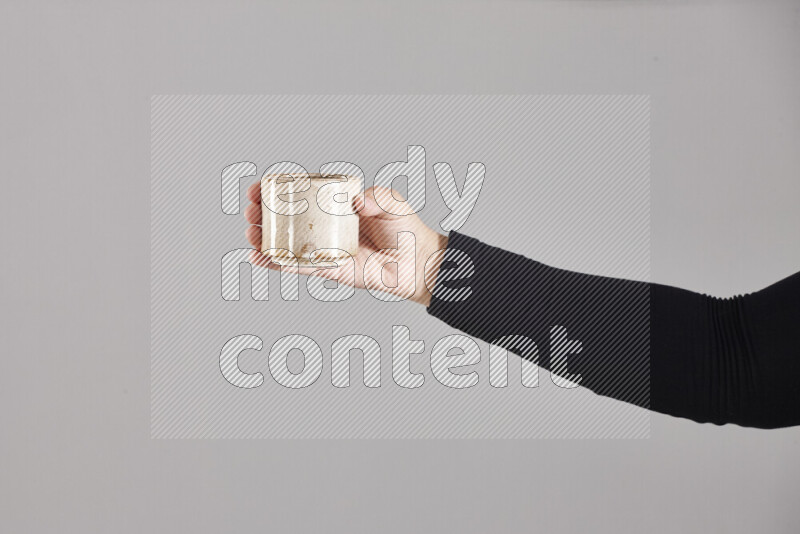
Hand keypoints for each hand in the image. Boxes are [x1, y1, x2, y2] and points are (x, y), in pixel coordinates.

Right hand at [244, 182, 448, 305]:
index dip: (276, 190)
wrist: (417, 261)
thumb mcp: (392, 202)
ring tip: (251, 234)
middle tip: (252, 212)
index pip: (300, 194)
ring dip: (265, 240)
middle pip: (286, 219)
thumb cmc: (405, 228)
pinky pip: (300, 267)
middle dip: (264, 215)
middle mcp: (325, 226)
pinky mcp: (329, 269)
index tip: (258, 188)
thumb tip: (357, 201)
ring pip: (287, 244)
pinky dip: (279, 265)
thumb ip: (377, 197)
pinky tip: (260, 259)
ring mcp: (324, 248)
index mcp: (335, 205)